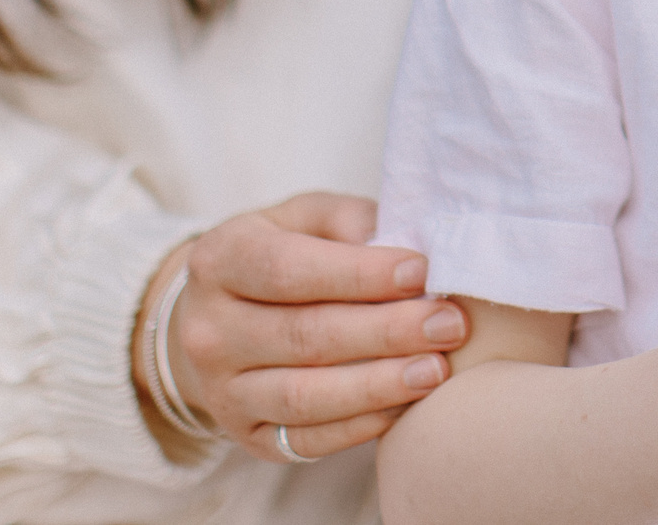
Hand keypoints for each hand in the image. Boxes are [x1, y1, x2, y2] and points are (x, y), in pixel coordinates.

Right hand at [135, 193, 468, 462]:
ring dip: (378, 385)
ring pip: (305, 396)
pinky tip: (405, 405)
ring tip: (436, 369)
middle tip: (448, 324)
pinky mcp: (246, 435)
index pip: (288, 270)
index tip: (421, 272)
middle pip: (305, 336)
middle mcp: (209, 330)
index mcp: (220, 260)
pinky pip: (306, 440)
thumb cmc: (280, 254)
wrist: (215, 318)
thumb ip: (349, 221)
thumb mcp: (304, 217)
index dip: (359, 274)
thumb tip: (402, 246)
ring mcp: (222, 390)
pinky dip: (360, 426)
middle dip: (386, 331)